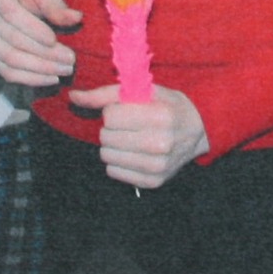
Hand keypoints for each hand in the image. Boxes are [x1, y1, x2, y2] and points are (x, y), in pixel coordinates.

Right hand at [0, 0, 80, 85]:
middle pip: (11, 39)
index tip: (54, 40)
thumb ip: (56, 4)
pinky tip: (51, 78)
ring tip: (65, 70)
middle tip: (70, 59)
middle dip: (43, 53)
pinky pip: (6, 71)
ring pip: (9, 59)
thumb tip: (76, 18)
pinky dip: (30, 78)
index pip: (11, 13)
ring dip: (40, 68)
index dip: (32, 29)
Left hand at [67, 83, 209, 188]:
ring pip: (106, 156)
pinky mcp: (153, 182)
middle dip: (111, 128)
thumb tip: (73, 97)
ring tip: (129, 138)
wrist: (199, 131)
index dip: (113, 111)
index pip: (110, 117)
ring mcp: (157, 166)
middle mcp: (160, 144)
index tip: (127, 111)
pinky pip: (113, 172)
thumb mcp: (145, 91)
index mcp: (160, 117)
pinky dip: (118, 161)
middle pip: (106, 137)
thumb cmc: (169, 106)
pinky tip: (133, 152)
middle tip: (128, 125)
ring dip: (112, 145)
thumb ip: (107, 94)